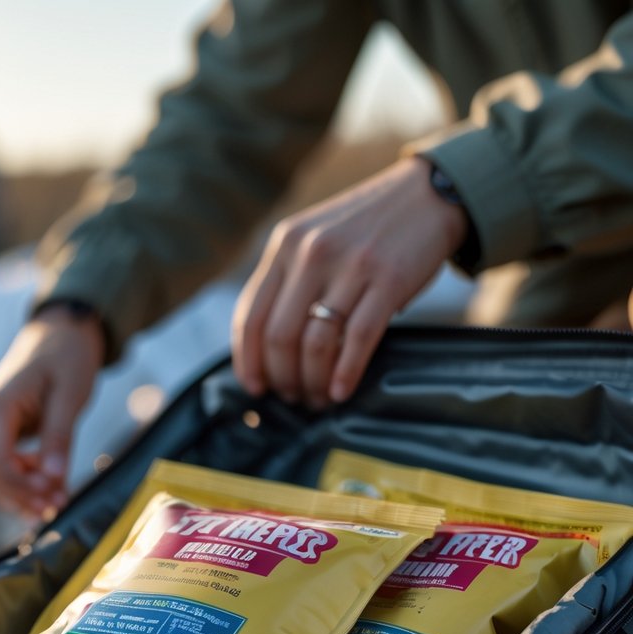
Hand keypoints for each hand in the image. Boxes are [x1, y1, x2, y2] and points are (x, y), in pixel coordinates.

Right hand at [0, 307, 104, 516]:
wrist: (62, 331)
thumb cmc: (67, 356)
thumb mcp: (70, 394)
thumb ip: (59, 436)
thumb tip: (54, 479)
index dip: (21, 486)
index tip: (52, 497)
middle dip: (19, 497)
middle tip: (55, 510)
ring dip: (23, 494)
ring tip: (58, 503)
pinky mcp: (5, 431)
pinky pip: (10, 464)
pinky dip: (29, 480)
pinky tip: (55, 487)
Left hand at [231, 156, 468, 407]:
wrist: (428, 194)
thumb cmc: (366, 229)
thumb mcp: (313, 239)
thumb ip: (287, 280)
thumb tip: (266, 347)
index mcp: (284, 245)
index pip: (249, 315)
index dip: (247, 360)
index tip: (254, 386)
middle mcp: (311, 253)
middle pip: (279, 336)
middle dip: (282, 378)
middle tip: (292, 397)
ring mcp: (350, 265)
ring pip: (315, 343)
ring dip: (313, 381)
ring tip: (318, 398)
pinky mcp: (388, 279)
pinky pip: (358, 338)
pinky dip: (345, 373)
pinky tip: (341, 391)